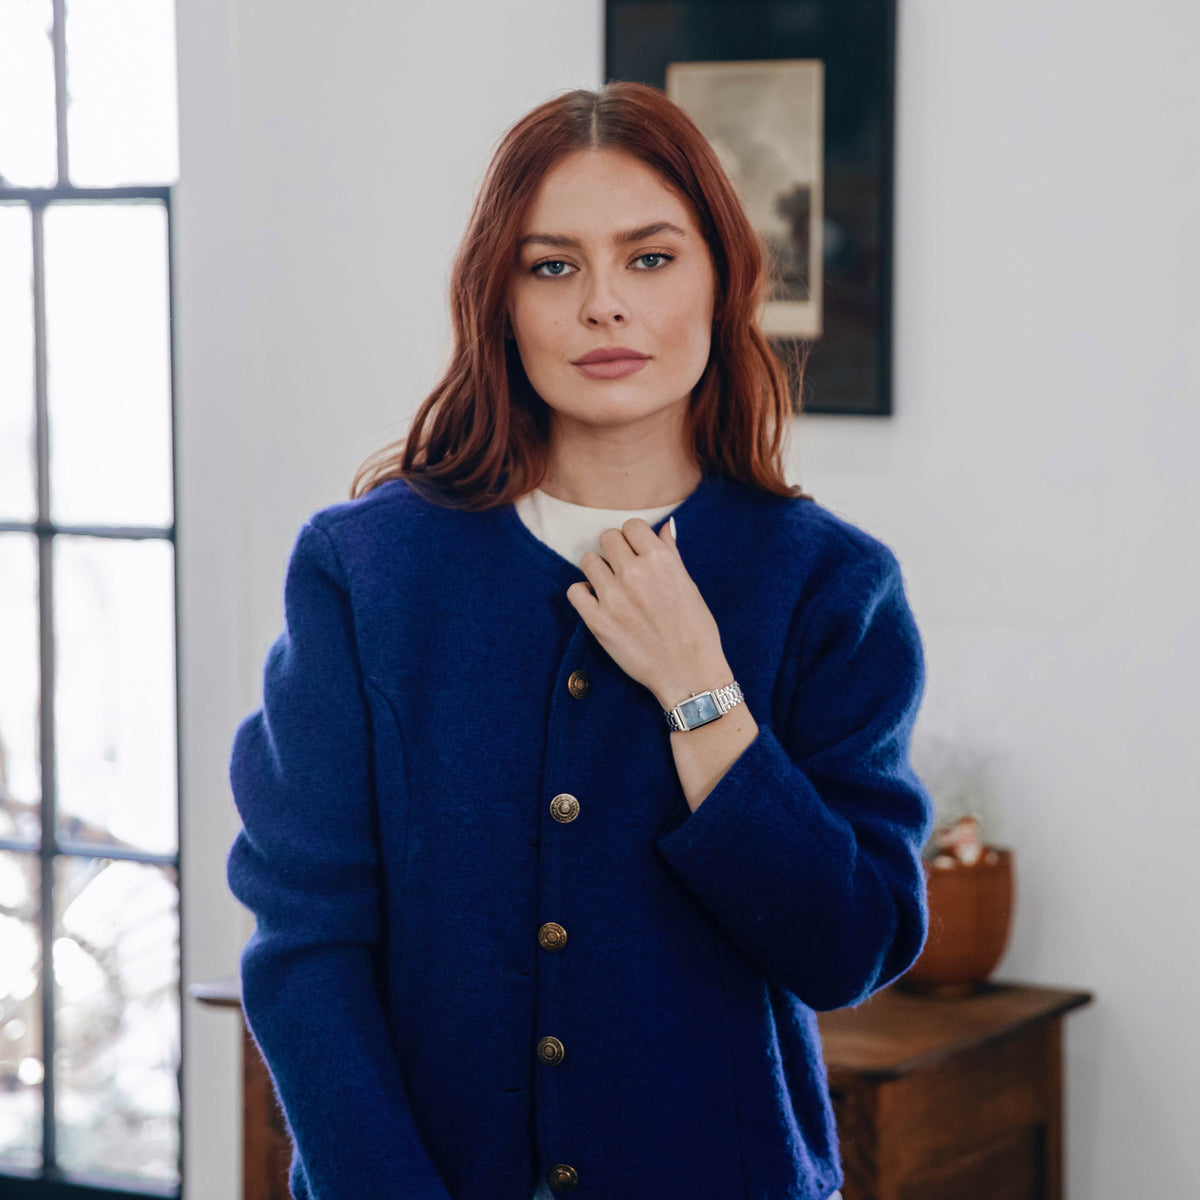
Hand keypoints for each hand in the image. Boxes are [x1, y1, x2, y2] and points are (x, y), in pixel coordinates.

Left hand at [565, 517, 728, 704]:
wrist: (688, 672)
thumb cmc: (695, 629)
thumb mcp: (689, 585)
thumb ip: (670, 553)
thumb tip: (665, 526)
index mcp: (660, 560)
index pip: (632, 525)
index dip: (635, 537)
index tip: (637, 551)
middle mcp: (635, 573)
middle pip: (607, 537)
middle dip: (615, 550)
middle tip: (624, 569)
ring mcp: (614, 597)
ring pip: (588, 560)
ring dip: (598, 570)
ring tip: (611, 585)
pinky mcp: (598, 621)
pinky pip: (575, 591)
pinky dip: (584, 594)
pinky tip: (598, 602)